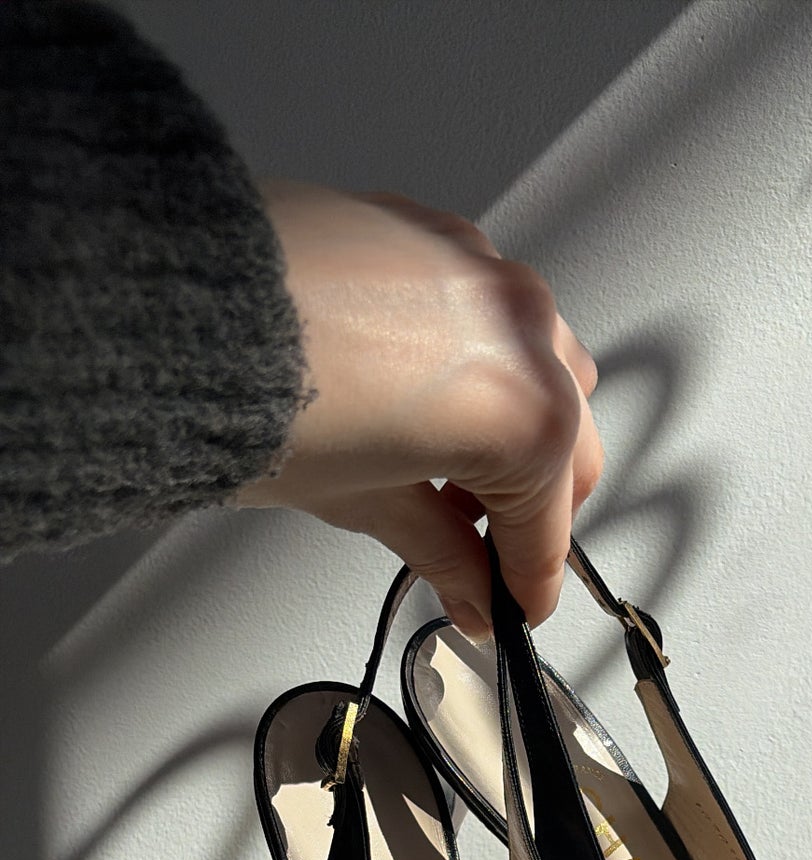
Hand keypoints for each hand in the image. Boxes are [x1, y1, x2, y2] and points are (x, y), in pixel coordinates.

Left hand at [235, 180, 603, 635]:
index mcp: (525, 410)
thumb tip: (470, 589)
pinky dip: (476, 364)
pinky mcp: (437, 233)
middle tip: (478, 553)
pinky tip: (421, 401)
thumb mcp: (367, 502)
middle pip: (566, 446)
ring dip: (515, 429)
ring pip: (544, 369)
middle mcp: (523, 329)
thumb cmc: (258, 391)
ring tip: (444, 474)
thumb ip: (441, 551)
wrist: (180, 303)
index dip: (527, 584)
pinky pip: (490, 313)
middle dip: (530, 508)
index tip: (511, 609)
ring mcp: (484, 271)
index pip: (547, 526)